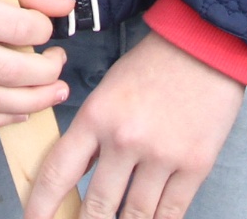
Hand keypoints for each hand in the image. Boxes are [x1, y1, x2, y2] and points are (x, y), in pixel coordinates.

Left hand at [21, 32, 245, 218]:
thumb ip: (93, 135)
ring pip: (135, 216)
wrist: (205, 45)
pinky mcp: (195, 166)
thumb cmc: (153, 66)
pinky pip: (171, 213)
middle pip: (97, 206)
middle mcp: (125, 140)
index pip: (58, 173)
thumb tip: (82, 177)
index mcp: (96, 116)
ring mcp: (162, 155)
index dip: (41, 206)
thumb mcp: (108, 91)